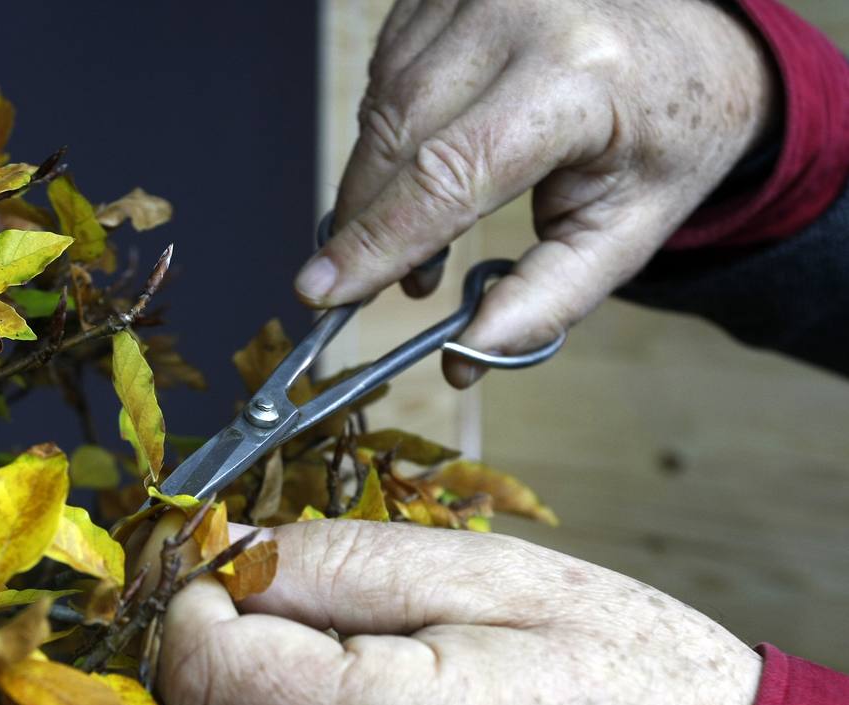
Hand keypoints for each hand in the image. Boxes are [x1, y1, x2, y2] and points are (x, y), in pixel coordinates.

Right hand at [296, 0, 776, 386]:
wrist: (693, 39)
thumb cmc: (665, 136)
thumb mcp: (629, 228)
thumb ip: (549, 298)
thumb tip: (462, 359)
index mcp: (581, 75)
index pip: (451, 173)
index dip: (379, 242)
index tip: (322, 292)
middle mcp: (521, 14)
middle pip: (397, 135)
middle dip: (364, 223)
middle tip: (355, 286)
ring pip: (381, 105)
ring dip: (376, 183)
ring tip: (417, 237)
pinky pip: (387, 72)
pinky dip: (391, 134)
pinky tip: (427, 161)